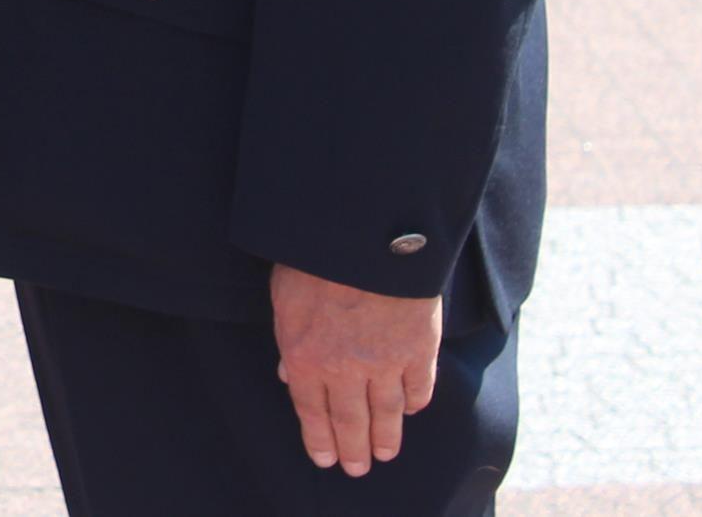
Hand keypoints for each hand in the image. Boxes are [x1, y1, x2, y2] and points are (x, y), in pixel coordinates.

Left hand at [269, 263, 441, 478]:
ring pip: (386, 414)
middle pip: (349, 421)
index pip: (311, 411)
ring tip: (385, 454)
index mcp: (304, 356)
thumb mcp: (283, 295)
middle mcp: (343, 369)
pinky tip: (410, 411)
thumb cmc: (313, 256)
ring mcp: (384, 362)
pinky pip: (418, 388)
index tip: (326, 459)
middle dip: (353, 449)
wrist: (364, 232)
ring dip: (386, 438)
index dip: (319, 440)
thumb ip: (288, 337)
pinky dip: (414, 403)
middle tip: (358, 468)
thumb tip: (286, 372)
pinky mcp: (418, 349)